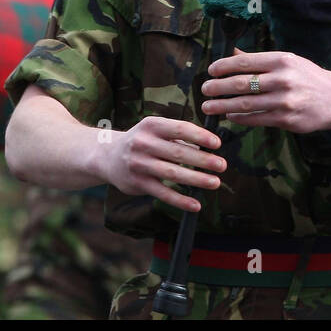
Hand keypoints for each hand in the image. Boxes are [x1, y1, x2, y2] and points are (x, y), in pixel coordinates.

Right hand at [100, 115, 224, 212]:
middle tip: (222, 165)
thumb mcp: (155, 131)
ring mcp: (139, 164)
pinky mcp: (138, 183)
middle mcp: (143, 143)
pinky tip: (196, 204)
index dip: (200, 136)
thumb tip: (208, 148)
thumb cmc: (142, 141)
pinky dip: (180, 200)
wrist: (108, 156)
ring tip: (215, 182)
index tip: (217, 143)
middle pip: (178, 152)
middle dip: (203, 160)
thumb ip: (178, 137)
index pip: (179, 128)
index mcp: (151, 125)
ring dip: (196, 179)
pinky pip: (163, 193)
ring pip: (172, 173)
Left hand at [202, 49, 330, 132]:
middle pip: (241, 84)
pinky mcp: (287, 119)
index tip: (210, 71)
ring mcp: (285, 101)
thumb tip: (233, 53)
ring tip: (209, 106)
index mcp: (281, 60)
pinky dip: (240, 118)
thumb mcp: (288, 61)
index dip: (223, 67)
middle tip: (204, 90)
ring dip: (222, 106)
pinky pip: (257, 119)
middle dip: (218, 87)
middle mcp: (283, 79)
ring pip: (245, 104)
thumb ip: (260, 60)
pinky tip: (230, 116)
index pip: (244, 62)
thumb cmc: (308, 77)